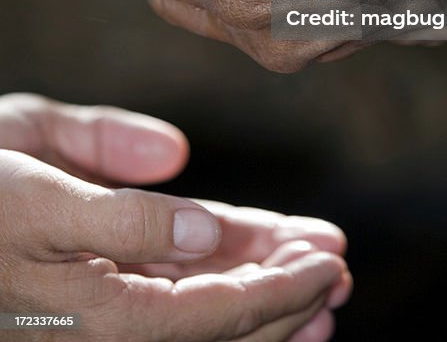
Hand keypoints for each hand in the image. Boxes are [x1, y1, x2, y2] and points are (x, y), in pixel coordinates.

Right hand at [0, 96, 349, 341]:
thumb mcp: (36, 187)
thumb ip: (120, 213)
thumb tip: (202, 227)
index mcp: (101, 314)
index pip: (215, 315)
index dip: (280, 292)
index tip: (332, 263)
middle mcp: (108, 326)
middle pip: (219, 323)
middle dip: (286, 296)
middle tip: (342, 267)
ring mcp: (103, 313)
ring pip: (200, 311)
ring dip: (264, 293)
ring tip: (321, 273)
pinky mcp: (98, 294)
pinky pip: (171, 293)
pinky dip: (220, 274)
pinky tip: (256, 257)